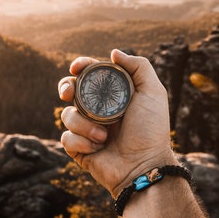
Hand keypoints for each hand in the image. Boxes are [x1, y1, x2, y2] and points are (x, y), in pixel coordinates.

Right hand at [58, 49, 177, 197]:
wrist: (144, 165)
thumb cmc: (150, 129)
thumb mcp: (152, 92)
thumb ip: (139, 67)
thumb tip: (114, 52)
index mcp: (111, 95)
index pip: (89, 75)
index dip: (80, 67)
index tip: (76, 68)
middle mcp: (96, 110)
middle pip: (70, 91)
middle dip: (65, 88)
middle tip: (68, 94)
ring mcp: (86, 129)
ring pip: (67, 115)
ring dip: (83, 124)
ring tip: (103, 136)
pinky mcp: (79, 148)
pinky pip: (66, 138)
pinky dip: (81, 142)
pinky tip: (97, 148)